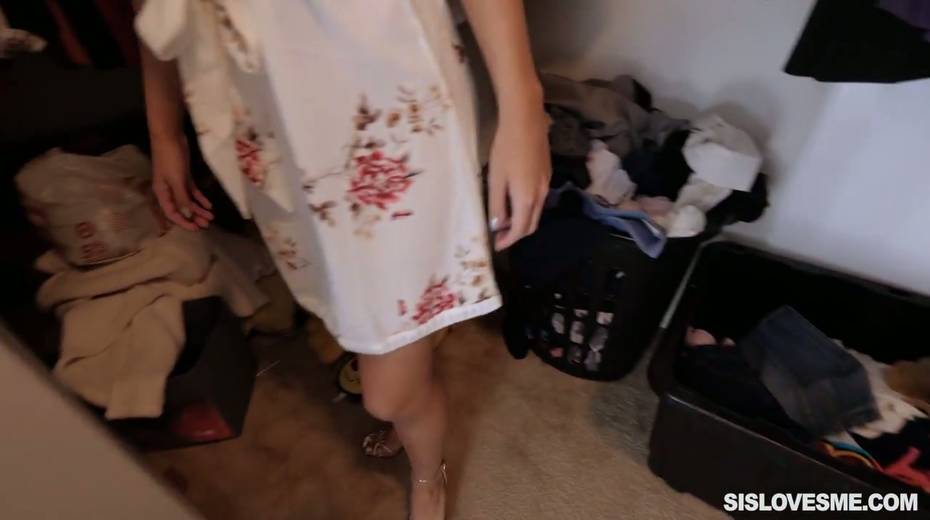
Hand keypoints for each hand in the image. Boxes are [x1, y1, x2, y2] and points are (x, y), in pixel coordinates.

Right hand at [151, 135, 212, 229]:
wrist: (170, 137)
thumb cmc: (170, 159)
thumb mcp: (177, 180)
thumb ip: (182, 198)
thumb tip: (187, 216)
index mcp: (162, 193)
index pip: (172, 213)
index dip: (184, 222)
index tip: (196, 229)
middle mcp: (169, 190)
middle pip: (182, 209)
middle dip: (194, 218)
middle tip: (207, 225)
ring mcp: (177, 183)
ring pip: (188, 201)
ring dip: (199, 209)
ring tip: (211, 217)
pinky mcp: (185, 177)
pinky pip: (193, 191)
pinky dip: (200, 198)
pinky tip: (209, 205)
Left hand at [487, 101, 550, 249]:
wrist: (526, 120)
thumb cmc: (506, 148)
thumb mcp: (495, 179)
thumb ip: (497, 205)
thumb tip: (498, 226)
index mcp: (527, 199)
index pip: (520, 230)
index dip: (508, 241)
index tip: (496, 245)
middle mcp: (541, 195)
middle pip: (532, 225)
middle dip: (516, 234)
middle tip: (499, 234)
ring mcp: (546, 184)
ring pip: (537, 212)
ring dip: (522, 221)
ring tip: (505, 219)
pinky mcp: (547, 173)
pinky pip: (539, 200)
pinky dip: (528, 208)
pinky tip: (515, 199)